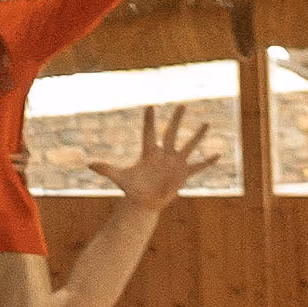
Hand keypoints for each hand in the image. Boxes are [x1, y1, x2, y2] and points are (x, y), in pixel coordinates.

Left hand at [88, 104, 216, 209]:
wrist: (143, 202)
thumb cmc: (131, 189)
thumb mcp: (120, 178)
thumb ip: (107, 169)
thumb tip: (89, 164)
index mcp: (149, 153)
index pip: (149, 132)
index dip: (149, 120)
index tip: (150, 105)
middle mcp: (163, 155)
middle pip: (171, 132)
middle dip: (176, 119)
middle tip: (182, 104)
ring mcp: (175, 163)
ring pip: (188, 146)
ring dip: (197, 135)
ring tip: (206, 123)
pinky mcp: (183, 174)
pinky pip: (198, 166)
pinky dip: (208, 162)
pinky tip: (218, 154)